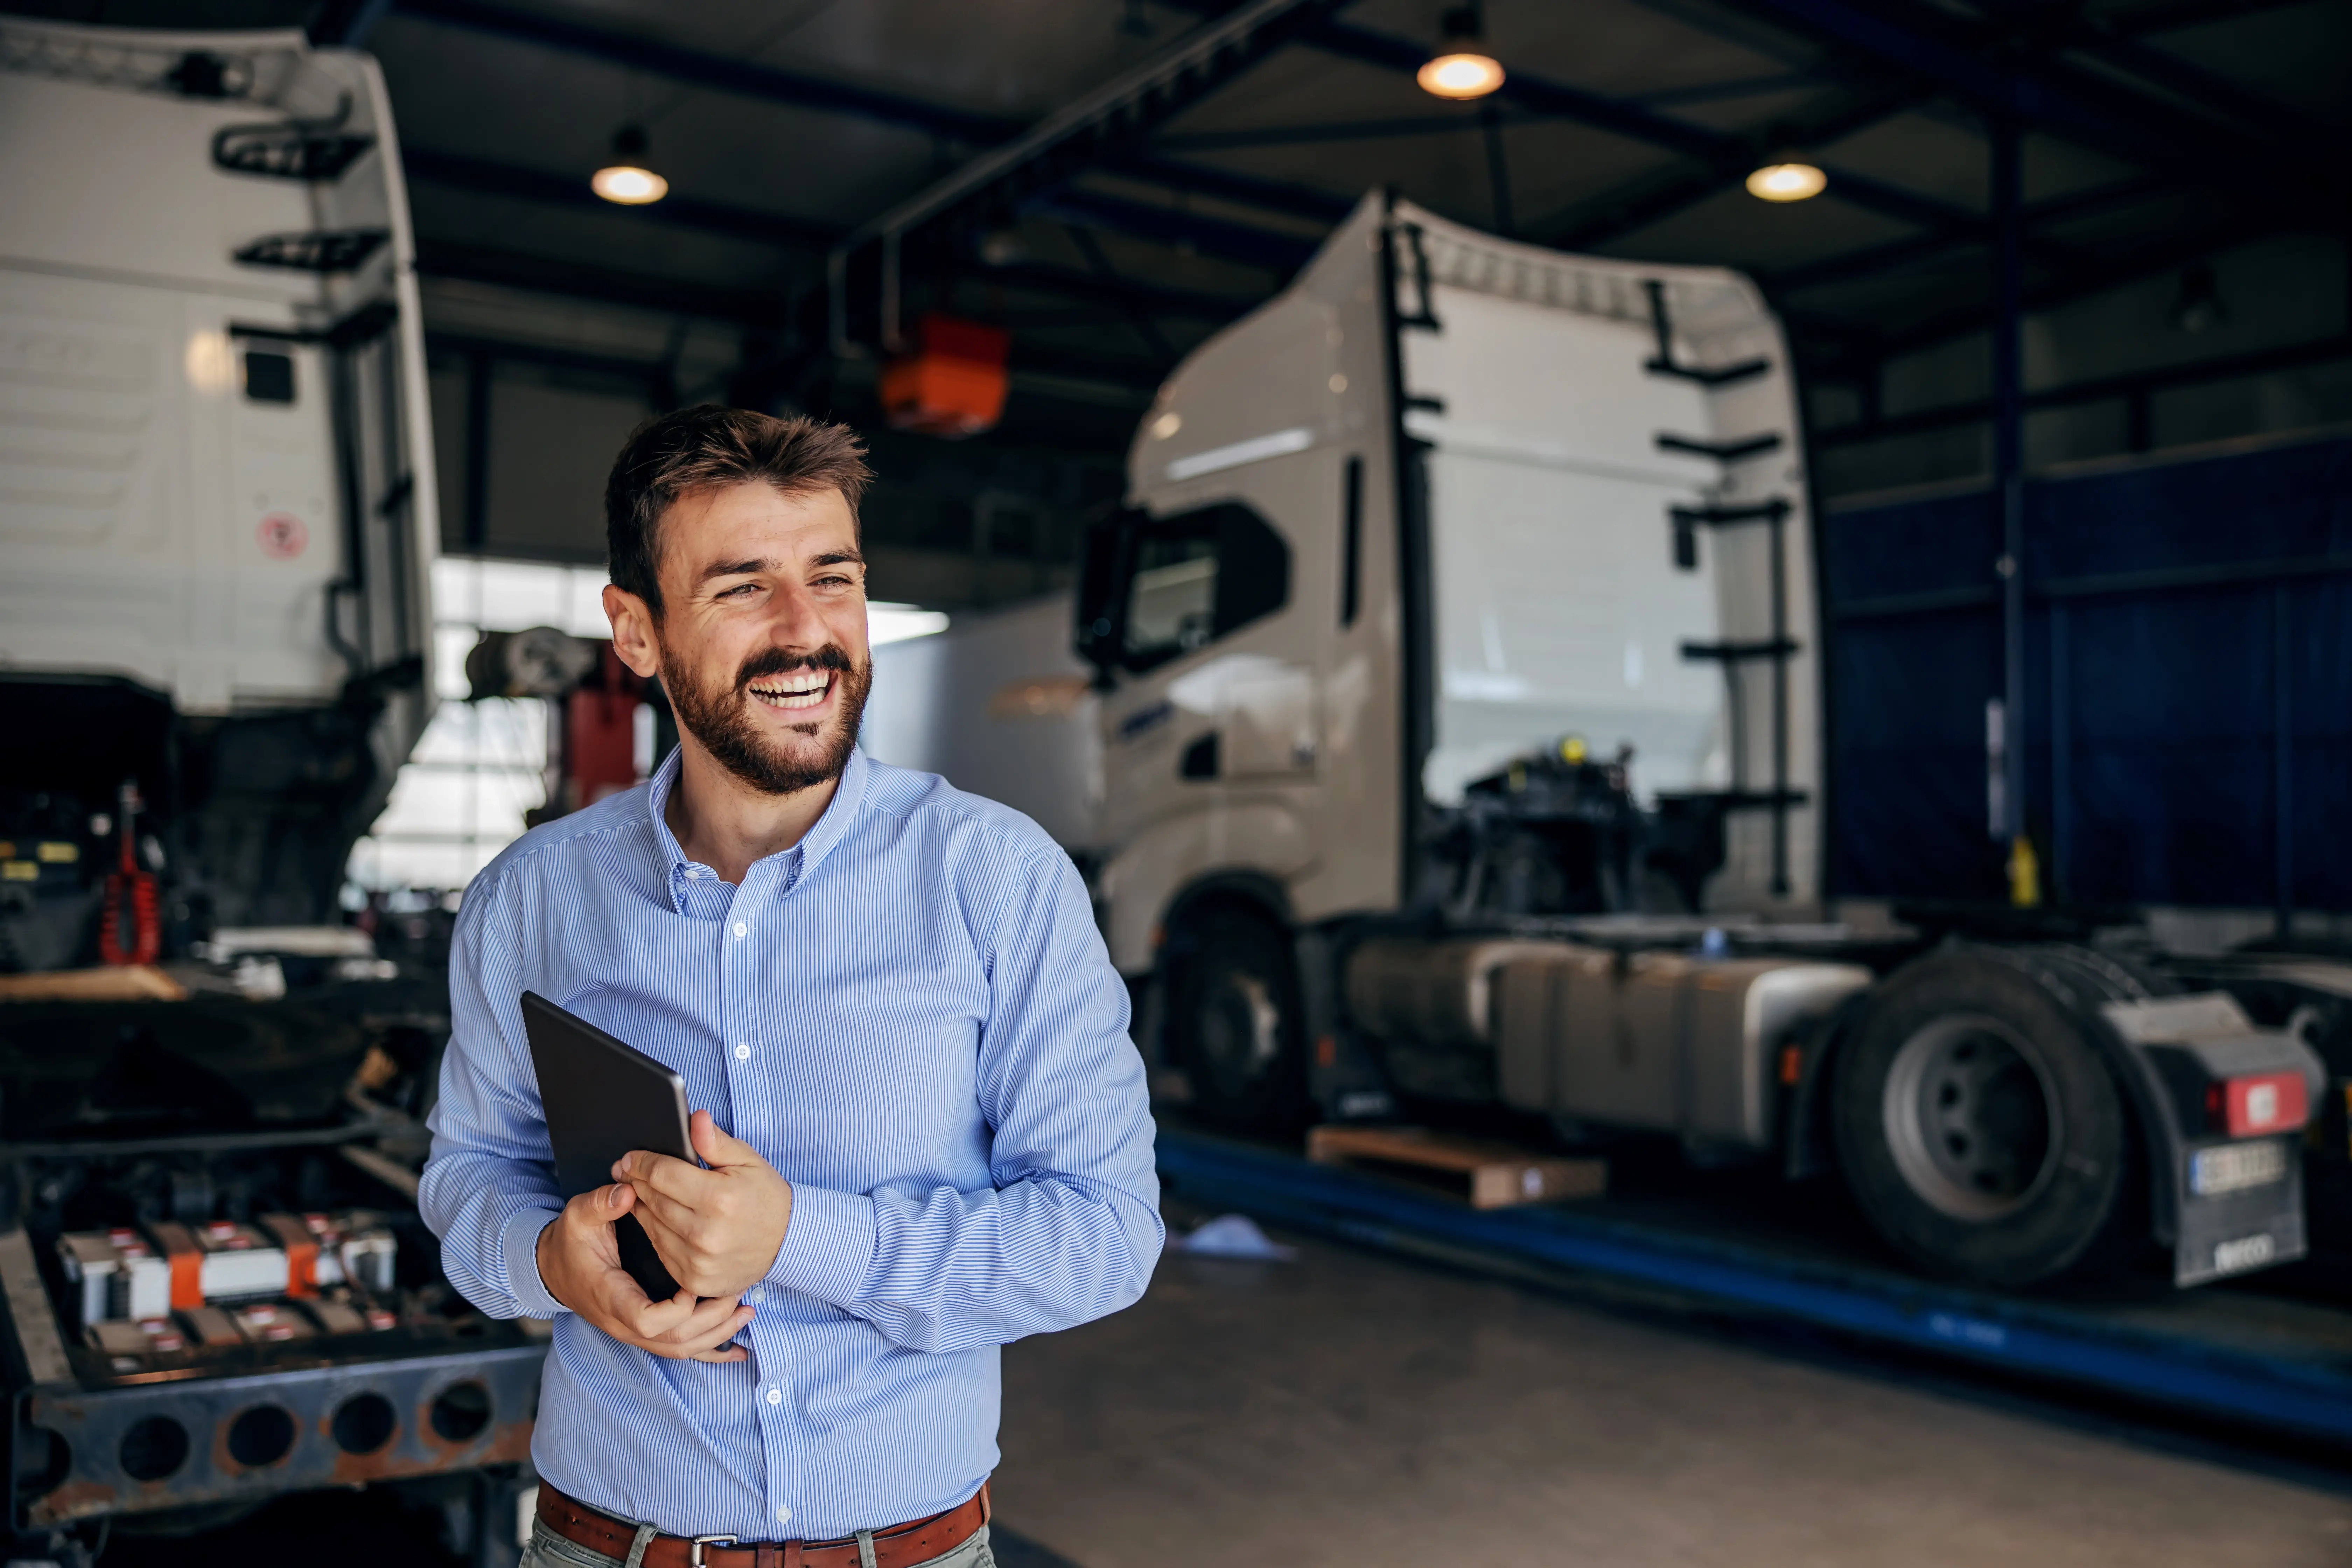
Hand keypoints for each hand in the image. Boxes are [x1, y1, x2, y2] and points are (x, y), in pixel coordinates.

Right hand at [534, 1182, 751, 1361]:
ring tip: (746, 1311)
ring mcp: (636, 1332)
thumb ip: (600, 1204)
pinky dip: (711, 1352)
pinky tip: (737, 1350)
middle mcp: (625, 1323)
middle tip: (738, 1295)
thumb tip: (625, 1192)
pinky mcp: (646, 1331)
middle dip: (710, 1321)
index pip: (646, 1322)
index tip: (691, 1287)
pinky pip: (681, 1351)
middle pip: (673, 1341)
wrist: (555, 1268)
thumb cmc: (571, 1242)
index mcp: (612, 1298)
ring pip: (681, 1349)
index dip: (674, 1310)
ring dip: (716, 1334)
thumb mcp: (578, 1217)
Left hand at [616, 1110, 793, 1300]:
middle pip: (652, 1199)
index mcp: (719, 1198)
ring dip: (642, 1206)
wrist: (787, 1242)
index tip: (630, 1158)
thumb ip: (715, 1142)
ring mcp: (698, 1260)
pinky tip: (659, 1218)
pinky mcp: (694, 1279)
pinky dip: (655, 1232)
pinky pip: (660, 1250)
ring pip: (651, 1225)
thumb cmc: (765, 1197)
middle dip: (636, 1181)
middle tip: (628, 1171)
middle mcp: (705, 1233)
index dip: (641, 1162)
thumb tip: (695, 1119)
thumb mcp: (747, 1161)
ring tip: (642, 1192)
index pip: (662, 1174)